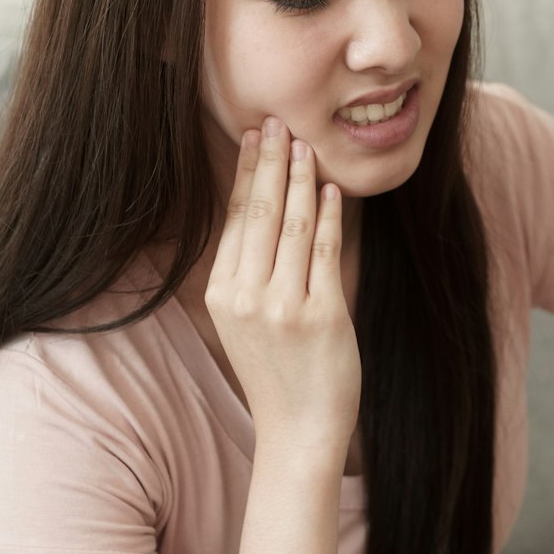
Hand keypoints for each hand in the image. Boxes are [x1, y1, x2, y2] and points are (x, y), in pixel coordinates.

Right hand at [204, 117, 360, 445]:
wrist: (299, 431)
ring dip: (301, 178)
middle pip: (260, 212)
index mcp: (221, 294)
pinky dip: (328, 216)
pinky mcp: (321, 316)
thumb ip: (250, 271)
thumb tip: (266, 209)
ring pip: (292, 224)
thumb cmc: (278, 373)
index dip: (245, 172)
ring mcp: (283, 306)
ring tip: (307, 146)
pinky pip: (325, 251)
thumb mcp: (244, 321)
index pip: (235, 218)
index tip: (254, 136)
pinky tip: (331, 191)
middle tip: (278, 122)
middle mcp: (245, 297)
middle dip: (271, 161)